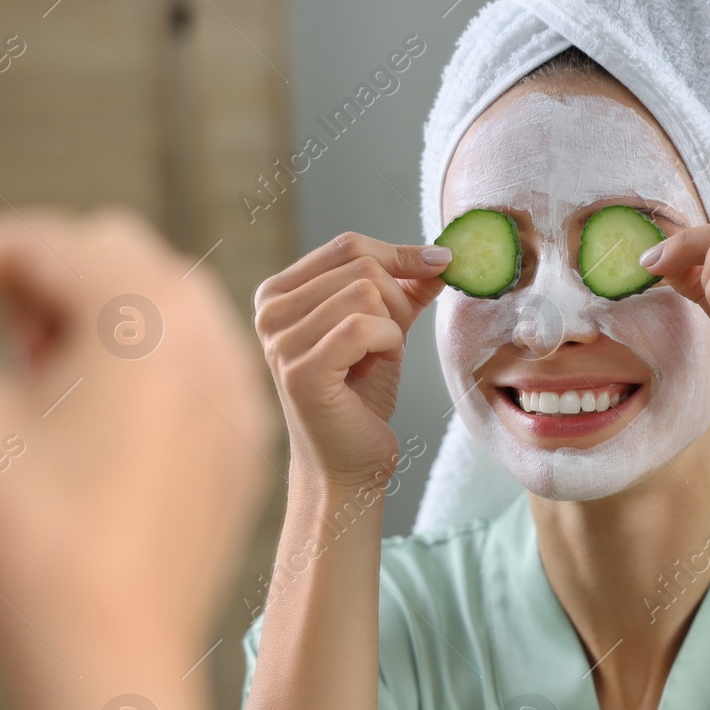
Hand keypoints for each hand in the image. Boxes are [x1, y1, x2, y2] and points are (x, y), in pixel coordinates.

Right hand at [0, 208, 275, 709]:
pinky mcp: (236, 456)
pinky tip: (73, 446)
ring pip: (149, 313)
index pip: (34, 241)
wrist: (110, 681)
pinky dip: (122, 377)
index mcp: (151, 317)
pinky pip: (180, 374)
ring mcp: (235, 402)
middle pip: (103, 258)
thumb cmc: (30, 563)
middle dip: (21, 286)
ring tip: (18, 402)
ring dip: (73, 327)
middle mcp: (214, 344)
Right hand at [253, 233, 450, 491]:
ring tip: (376, 360)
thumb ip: (403, 289)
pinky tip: (374, 367)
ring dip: (391, 327)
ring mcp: (280, 341)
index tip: (440, 263)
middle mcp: (269, 312)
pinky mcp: (300, 370)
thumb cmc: (359, 400)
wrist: (348, 464)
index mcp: (278, 294)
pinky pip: (364, 327)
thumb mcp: (383, 330)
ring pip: (365, 292)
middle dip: (398, 298)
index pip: (347, 245)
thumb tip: (440, 256)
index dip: (400, 252)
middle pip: (360, 265)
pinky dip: (387, 344)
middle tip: (394, 340)